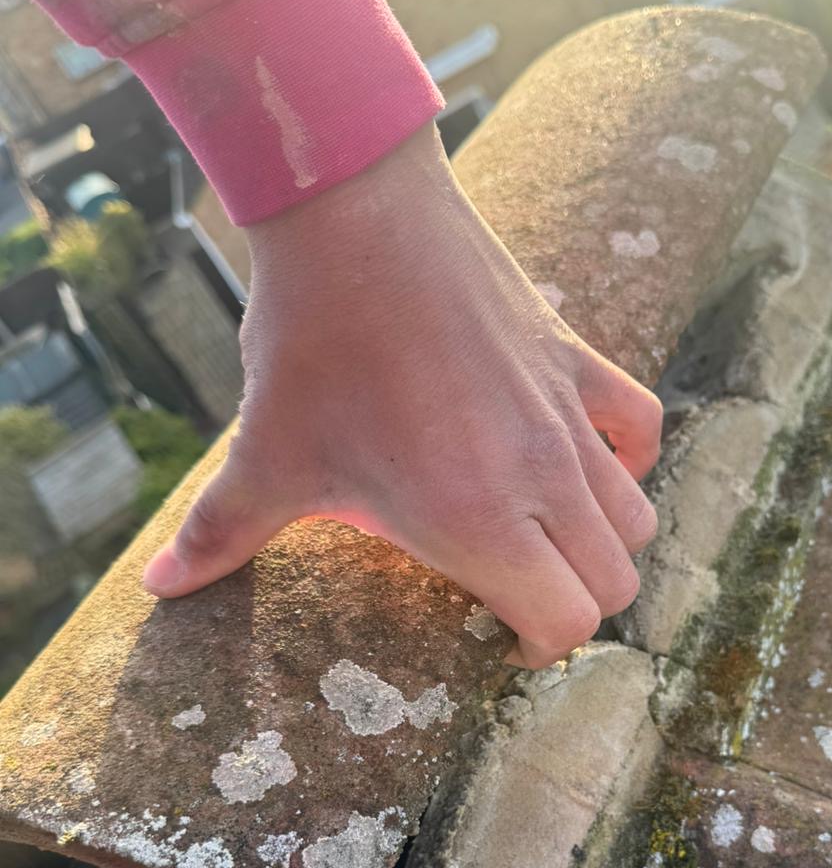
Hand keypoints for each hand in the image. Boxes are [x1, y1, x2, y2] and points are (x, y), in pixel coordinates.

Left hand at [141, 123, 662, 667]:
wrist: (355, 217)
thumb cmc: (312, 347)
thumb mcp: (265, 453)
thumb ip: (219, 536)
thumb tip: (158, 588)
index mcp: (477, 520)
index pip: (563, 624)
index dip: (536, 649)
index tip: (498, 642)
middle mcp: (542, 476)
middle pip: (612, 585)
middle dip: (571, 605)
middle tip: (518, 596)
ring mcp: (568, 417)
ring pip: (632, 517)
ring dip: (598, 543)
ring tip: (543, 537)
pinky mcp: (576, 360)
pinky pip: (638, 426)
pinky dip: (627, 456)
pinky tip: (581, 459)